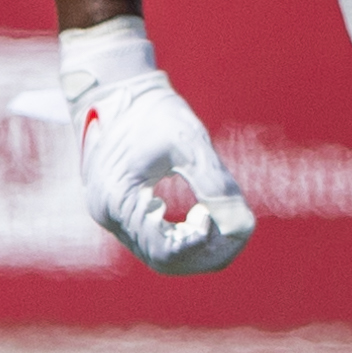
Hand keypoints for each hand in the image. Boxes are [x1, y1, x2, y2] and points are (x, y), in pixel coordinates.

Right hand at [59, 18, 254, 274]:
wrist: (118, 91)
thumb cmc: (154, 112)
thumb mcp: (190, 144)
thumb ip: (216, 185)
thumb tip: (244, 227)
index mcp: (118, 200)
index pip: (167, 249)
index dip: (204, 241)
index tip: (217, 210)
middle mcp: (107, 216)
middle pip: (165, 260)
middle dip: (207, 251)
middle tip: (236, 225)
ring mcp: (109, 216)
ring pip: (159, 256)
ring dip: (197, 248)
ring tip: (219, 217)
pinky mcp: (118, 212)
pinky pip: (152, 241)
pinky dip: (182, 238)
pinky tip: (202, 215)